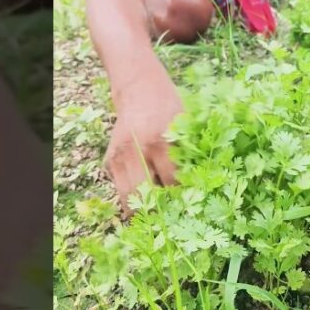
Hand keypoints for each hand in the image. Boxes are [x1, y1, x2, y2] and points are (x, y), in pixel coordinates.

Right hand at [104, 72, 183, 214]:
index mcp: (160, 141)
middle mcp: (136, 151)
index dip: (184, 198)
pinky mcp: (109, 161)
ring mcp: (119, 157)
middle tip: (175, 221)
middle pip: (146, 194)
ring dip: (144, 210)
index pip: (172, 181)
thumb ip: (189, 155)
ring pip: (128, 197)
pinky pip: (120, 189)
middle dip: (161, 210)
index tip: (195, 209)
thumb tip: (200, 188)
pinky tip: (147, 205)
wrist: (138, 88)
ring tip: (160, 218)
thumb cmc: (169, 107)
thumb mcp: (185, 126)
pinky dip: (133, 199)